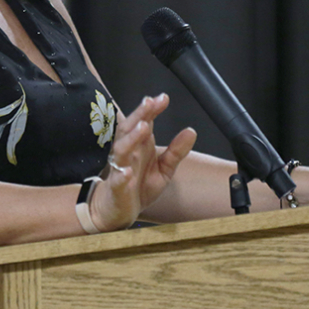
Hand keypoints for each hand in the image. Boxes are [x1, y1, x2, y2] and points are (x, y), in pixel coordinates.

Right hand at [88, 94, 196, 231]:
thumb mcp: (164, 169)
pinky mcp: (116, 188)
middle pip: (130, 128)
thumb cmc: (138, 186)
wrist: (117, 210)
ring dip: (132, 138)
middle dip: (140, 114)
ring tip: (143, 128)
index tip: (163, 98)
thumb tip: (191, 131)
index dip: (152, 109)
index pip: (145, 122)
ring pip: (122, 150)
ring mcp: (120, 169)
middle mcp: (129, 153)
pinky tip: (126, 172)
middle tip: (150, 103)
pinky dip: (121, 175)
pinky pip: (117, 180)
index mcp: (140, 145)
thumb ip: (177, 151)